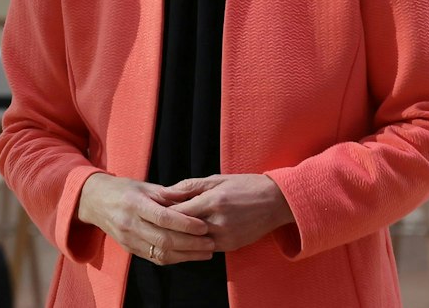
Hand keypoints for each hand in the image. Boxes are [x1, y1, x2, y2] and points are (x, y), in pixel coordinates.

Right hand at [77, 173, 213, 264]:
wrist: (94, 201)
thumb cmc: (123, 189)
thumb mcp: (144, 185)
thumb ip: (167, 193)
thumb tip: (192, 197)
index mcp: (134, 204)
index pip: (163, 218)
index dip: (185, 224)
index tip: (203, 226)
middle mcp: (130, 224)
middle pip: (164, 239)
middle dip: (191, 244)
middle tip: (211, 242)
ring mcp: (129, 239)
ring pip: (160, 253)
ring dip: (186, 255)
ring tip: (206, 252)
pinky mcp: (130, 249)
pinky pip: (154, 258)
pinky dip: (174, 258)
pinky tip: (190, 255)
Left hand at [165, 174, 294, 251]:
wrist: (276, 202)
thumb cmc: (245, 186)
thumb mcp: (217, 180)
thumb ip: (189, 187)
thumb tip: (164, 193)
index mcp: (213, 201)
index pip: (178, 213)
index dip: (163, 213)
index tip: (152, 210)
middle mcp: (218, 222)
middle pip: (183, 231)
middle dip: (168, 228)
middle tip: (156, 223)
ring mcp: (225, 237)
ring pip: (193, 243)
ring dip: (180, 238)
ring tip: (169, 230)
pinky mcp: (231, 246)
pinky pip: (205, 248)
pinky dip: (195, 243)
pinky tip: (188, 237)